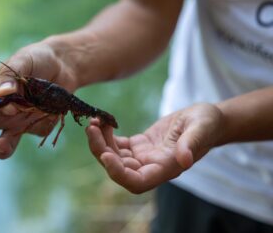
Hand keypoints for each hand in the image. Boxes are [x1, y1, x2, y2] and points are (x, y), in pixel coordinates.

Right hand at [0, 42, 77, 161]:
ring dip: (2, 148)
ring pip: (6, 142)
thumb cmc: (36, 60)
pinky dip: (46, 121)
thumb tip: (3, 94)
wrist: (62, 66)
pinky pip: (39, 130)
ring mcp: (19, 122)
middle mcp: (1, 112)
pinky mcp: (37, 127)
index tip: (7, 98)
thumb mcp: (22, 61)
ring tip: (0, 148)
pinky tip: (52, 107)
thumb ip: (10, 77)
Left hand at [86, 103, 223, 193]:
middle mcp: (151, 166)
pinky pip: (117, 145)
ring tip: (94, 121)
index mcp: (166, 168)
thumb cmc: (208, 123)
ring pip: (114, 157)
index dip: (119, 173)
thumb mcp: (202, 128)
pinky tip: (102, 121)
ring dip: (100, 142)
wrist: (205, 119)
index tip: (105, 155)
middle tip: (91, 128)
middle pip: (119, 169)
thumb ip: (192, 143)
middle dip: (101, 151)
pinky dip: (107, 135)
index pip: (137, 182)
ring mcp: (143, 157)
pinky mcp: (139, 146)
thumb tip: (185, 160)